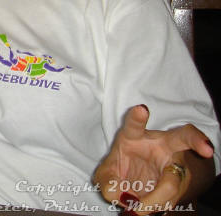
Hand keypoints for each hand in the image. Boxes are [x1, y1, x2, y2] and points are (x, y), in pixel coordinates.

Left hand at [94, 105, 214, 213]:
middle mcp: (161, 145)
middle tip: (207, 148)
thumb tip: (116, 194)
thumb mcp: (107, 173)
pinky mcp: (182, 183)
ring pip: (173, 181)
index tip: (142, 109)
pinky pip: (172, 198)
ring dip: (155, 200)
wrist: (144, 181)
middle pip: (183, 137)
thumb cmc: (124, 168)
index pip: (135, 124)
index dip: (137, 116)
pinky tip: (147, 210)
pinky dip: (157, 207)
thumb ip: (106, 180)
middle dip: (196, 141)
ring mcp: (176, 164)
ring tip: (139, 210)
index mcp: (135, 136)